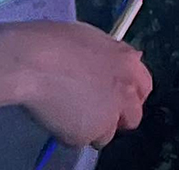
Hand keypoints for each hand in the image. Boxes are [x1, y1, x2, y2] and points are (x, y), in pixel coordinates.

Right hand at [2, 21, 151, 148]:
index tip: (118, 95)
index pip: (145, 87)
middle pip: (133, 117)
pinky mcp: (86, 134)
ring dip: (92, 127)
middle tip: (94, 109)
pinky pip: (79, 139)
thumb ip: (111, 56)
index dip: (131, 93)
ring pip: (105, 134)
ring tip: (67, 108)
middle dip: (116, 117)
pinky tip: (55, 112)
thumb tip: (116, 65)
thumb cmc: (55, 41)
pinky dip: (69, 132)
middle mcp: (124, 92)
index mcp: (128, 63)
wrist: (33, 60)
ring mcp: (107, 117)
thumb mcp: (92, 39)